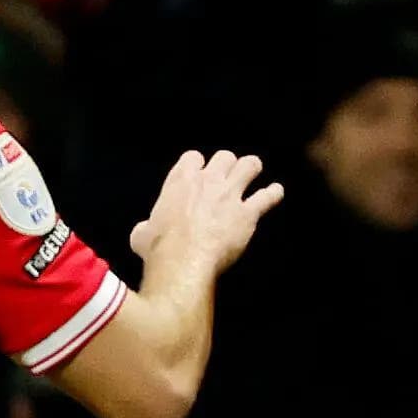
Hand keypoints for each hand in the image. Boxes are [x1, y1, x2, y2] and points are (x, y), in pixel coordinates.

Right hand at [130, 150, 283, 274]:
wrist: (183, 260)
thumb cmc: (160, 248)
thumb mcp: (142, 234)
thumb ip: (147, 226)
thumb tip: (144, 231)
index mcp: (181, 180)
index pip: (193, 157)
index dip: (198, 165)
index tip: (200, 174)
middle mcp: (208, 181)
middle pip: (225, 156)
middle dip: (227, 165)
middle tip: (228, 177)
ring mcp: (230, 194)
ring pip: (249, 166)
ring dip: (252, 168)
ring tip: (253, 172)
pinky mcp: (248, 213)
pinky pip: (267, 197)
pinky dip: (273, 194)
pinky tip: (276, 193)